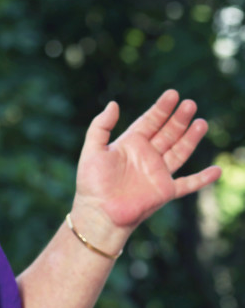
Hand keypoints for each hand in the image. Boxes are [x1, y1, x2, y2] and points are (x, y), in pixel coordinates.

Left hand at [74, 89, 220, 230]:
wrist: (98, 213)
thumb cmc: (91, 182)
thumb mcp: (92, 150)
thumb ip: (100, 126)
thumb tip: (113, 103)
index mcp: (130, 144)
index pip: (149, 122)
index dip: (161, 108)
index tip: (172, 94)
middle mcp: (146, 156)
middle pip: (167, 133)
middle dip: (178, 119)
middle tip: (190, 103)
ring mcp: (157, 173)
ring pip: (179, 152)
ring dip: (190, 138)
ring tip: (201, 122)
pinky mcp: (165, 191)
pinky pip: (188, 184)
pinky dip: (202, 179)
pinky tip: (216, 171)